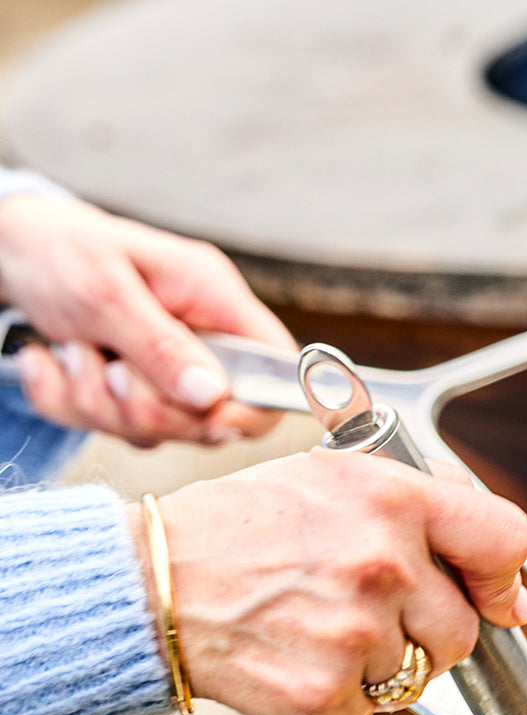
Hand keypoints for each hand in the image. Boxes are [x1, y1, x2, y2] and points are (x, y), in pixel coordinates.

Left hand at [0, 194, 294, 446]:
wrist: (7, 251)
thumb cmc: (58, 248)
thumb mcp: (105, 290)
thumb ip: (160, 346)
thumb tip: (213, 396)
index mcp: (216, 301)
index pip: (277, 370)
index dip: (256, 406)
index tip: (210, 417)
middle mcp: (202, 342)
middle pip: (215, 419)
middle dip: (150, 410)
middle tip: (111, 371)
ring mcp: (167, 374)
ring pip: (158, 431)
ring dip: (98, 403)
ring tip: (70, 350)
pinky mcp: (132, 394)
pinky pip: (110, 429)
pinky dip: (68, 402)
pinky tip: (52, 361)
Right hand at [126, 448, 526, 714]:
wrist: (150, 582)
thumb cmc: (240, 528)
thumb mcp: (334, 478)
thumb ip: (430, 511)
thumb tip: (509, 582)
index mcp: (391, 499)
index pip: (503, 540)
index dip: (502, 576)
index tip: (492, 594)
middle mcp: (380, 564)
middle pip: (463, 631)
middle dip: (427, 631)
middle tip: (368, 609)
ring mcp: (353, 633)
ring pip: (414, 675)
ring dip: (378, 663)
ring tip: (319, 624)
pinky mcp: (323, 690)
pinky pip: (366, 709)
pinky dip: (338, 694)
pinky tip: (296, 652)